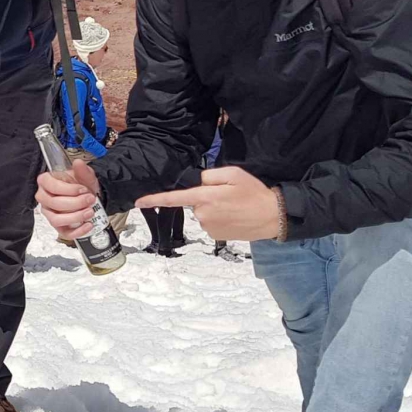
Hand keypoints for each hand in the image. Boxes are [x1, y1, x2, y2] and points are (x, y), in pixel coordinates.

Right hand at [34, 159, 101, 240]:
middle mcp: (44, 198)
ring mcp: (49, 213)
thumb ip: (82, 170)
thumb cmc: (82, 186)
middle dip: (75, 203)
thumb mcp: (85, 176)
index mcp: (46, 182)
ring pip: (56, 219)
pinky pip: (64, 232)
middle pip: (54, 203)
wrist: (89, 198)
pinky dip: (78, 231)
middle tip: (90, 199)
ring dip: (75, 217)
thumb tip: (78, 163)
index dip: (68, 189)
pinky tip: (88, 225)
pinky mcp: (58, 226)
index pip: (51, 186)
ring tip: (90, 212)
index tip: (82, 189)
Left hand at [135, 166, 283, 240]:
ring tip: (234, 207)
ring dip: (213, 209)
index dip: (155, 199)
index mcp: (205, 197)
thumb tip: (196, 183)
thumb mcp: (233, 174)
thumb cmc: (254, 192)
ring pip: (202, 213)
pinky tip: (233, 217)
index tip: (139, 202)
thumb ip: (209, 176)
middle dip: (206, 198)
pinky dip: (218, 219)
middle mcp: (203, 214)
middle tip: (228, 196)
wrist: (273, 216)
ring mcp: (208, 227)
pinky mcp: (216, 236)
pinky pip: (210, 223)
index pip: (174, 198)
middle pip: (194, 202)